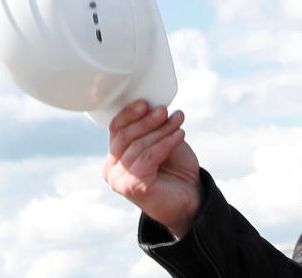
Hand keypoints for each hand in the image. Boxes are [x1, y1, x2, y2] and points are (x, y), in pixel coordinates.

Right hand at [103, 100, 200, 238]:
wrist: (190, 198)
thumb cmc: (175, 168)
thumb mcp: (162, 141)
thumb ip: (154, 127)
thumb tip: (154, 105)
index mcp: (115, 156)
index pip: (116, 129)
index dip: (129, 113)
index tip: (146, 102)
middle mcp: (111, 169)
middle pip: (125, 135)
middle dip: (147, 120)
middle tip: (165, 110)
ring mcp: (119, 180)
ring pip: (139, 145)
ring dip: (161, 130)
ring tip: (178, 120)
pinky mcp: (132, 186)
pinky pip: (148, 157)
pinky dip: (166, 143)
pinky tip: (180, 135)